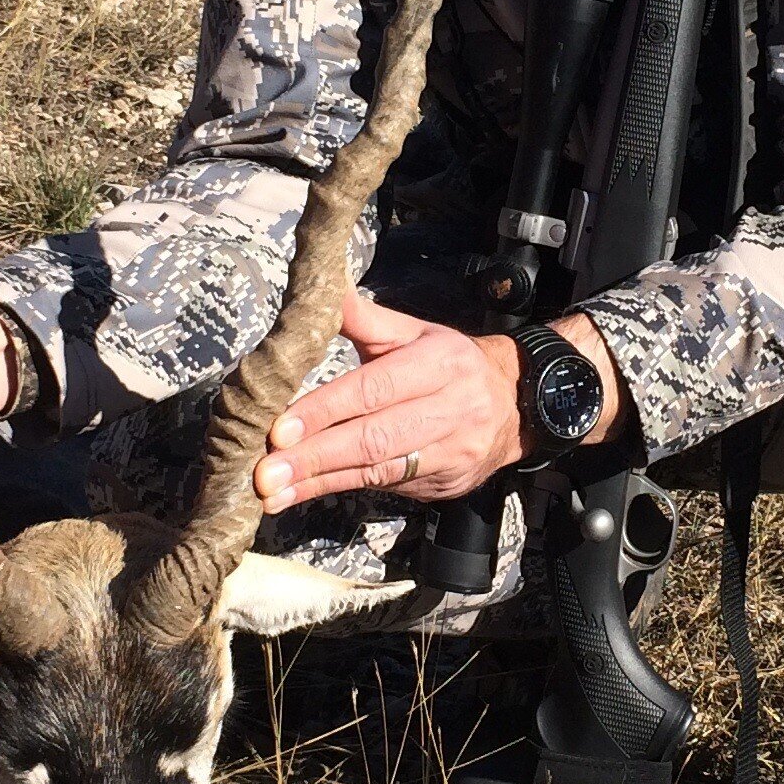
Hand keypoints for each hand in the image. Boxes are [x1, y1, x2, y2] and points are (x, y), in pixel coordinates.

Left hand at [256, 293, 516, 515]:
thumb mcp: (413, 333)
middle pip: (375, 437)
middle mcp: (453, 407)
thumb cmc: (449, 363)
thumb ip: (364, 319)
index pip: (374, 388)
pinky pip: (392, 486)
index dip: (325, 410)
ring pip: (380, 469)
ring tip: (275, 492)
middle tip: (266, 472)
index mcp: (440, 361)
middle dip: (315, 456)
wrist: (517, 403)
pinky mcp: (451, 481)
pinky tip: (308, 493)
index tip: (280, 428)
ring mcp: (455, 450)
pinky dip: (345, 489)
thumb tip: (319, 290)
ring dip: (321, 482)